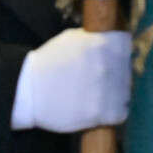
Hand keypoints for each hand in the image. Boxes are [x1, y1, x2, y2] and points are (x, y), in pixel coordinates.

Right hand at [11, 28, 131, 132]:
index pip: (125, 45)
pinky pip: (120, 113)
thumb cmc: (49, 62)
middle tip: (101, 81)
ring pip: (125, 92)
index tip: (111, 58)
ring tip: (98, 96)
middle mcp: (108, 66)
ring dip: (115, 94)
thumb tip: (115, 40)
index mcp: (102, 44)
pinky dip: (114, 113)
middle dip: (116, 74)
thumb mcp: (72, 38)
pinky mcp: (99, 113)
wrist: (26, 91)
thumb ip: (96, 38)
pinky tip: (101, 110)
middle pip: (125, 70)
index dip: (118, 51)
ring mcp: (105, 90)